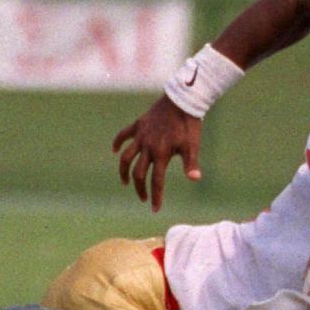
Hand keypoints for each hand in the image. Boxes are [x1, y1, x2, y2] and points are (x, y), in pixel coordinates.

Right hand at [113, 95, 201, 211]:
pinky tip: (115, 151)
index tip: (155, 209)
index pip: (156, 181)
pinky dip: (118, 143)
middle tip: (143, 198)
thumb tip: (195, 179)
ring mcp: (140, 136)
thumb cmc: (189, 125)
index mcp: (161, 154)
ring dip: (124, 171)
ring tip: (126, 182)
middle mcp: (147, 146)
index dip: (156, 196)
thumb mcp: (192, 146)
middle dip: (140, 188)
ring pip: (126, 157)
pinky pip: (123, 135)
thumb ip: (191, 163)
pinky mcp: (138, 125)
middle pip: (138, 173)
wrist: (182, 100)